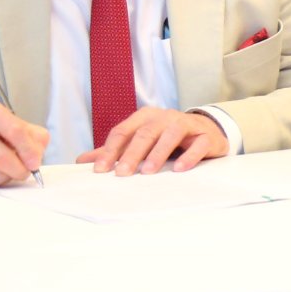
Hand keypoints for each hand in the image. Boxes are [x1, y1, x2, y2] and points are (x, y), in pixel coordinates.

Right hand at [0, 97, 48, 186]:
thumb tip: (36, 156)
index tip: (35, 163)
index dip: (29, 149)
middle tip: (24, 172)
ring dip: (3, 176)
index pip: (15, 130)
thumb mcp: (8, 123)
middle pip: (2, 155)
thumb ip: (31, 135)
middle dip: (18, 169)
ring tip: (0, 167)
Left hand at [78, 106, 229, 174]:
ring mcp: (186, 124)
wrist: (207, 130)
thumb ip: (114, 150)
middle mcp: (164, 117)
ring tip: (148, 171)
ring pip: (171, 134)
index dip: (110, 150)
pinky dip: (189, 156)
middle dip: (132, 153)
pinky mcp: (206, 136)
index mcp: (145, 117)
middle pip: (145, 133)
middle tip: (122, 174)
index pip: (123, 131)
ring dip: (158, 153)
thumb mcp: (141, 141)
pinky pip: (198, 144)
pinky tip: (179, 169)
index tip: (100, 170)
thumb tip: (82, 161)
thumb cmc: (169, 138)